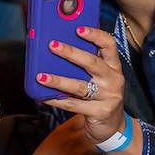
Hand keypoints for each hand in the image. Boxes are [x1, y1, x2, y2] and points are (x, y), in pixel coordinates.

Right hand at [12, 118, 106, 154]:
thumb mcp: (53, 142)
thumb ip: (68, 133)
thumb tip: (85, 124)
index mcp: (62, 131)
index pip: (85, 115)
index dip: (95, 116)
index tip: (99, 120)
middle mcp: (74, 139)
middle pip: (100, 126)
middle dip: (106, 127)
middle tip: (110, 130)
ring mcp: (83, 153)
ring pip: (106, 141)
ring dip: (109, 143)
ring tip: (109, 145)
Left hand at [37, 26, 128, 148]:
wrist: (112, 126)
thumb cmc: (100, 96)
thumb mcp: (100, 78)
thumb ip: (86, 64)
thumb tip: (57, 46)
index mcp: (113, 67)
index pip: (109, 46)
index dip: (95, 35)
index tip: (79, 28)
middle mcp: (113, 80)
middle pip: (93, 63)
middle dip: (72, 53)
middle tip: (52, 45)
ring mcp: (108, 97)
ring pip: (80, 86)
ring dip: (59, 80)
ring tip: (40, 76)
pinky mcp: (100, 112)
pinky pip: (74, 105)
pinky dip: (57, 100)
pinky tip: (44, 96)